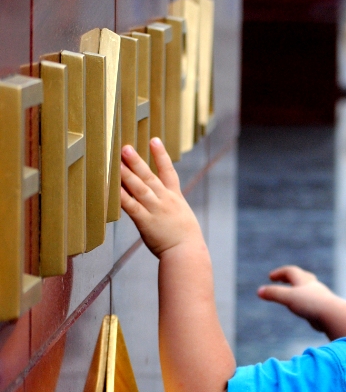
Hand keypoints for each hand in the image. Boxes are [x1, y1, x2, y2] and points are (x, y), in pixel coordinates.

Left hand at [120, 139, 203, 257]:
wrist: (186, 252)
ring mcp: (155, 210)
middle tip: (125, 147)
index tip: (154, 140)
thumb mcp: (182, 217)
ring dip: (127, 174)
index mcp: (175, 197)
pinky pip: (131, 206)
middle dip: (137, 161)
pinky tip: (112, 187)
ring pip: (139, 188)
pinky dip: (121, 196)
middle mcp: (165, 200)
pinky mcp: (145, 222)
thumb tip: (163, 203)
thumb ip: (171, 207)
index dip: (161, 155)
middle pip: (149, 177)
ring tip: (117, 162)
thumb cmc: (185, 238)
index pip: (168, 171)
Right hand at [257, 266, 336, 332]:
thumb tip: (259, 291)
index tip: (271, 277)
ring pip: (308, 289)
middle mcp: (312, 287)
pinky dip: (305, 301)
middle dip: (290, 277)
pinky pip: (313, 302)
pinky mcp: (322, 308)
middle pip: (301, 277)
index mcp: (304, 281)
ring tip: (293, 292)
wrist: (334, 315)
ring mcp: (319, 297)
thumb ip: (274, 294)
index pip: (290, 271)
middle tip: (282, 279)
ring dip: (299, 288)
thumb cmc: (311, 304)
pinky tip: (304, 308)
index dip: (280, 273)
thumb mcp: (288, 298)